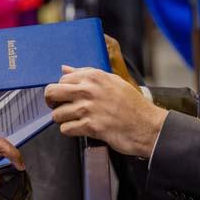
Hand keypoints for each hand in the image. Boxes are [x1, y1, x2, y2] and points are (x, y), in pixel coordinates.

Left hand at [45, 65, 168, 157]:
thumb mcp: (112, 81)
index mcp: (93, 76)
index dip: (60, 89)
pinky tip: (80, 128)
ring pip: (57, 114)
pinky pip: (66, 129)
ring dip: (63, 119)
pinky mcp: (90, 127)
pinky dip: (70, 130)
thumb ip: (86, 73)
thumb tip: (65, 68)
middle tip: (59, 107)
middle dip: (52, 102)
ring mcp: (88, 109)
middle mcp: (88, 90)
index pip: (62, 79)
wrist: (147, 126)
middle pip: (51, 92)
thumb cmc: (132, 104)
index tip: (64, 96)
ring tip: (75, 120)